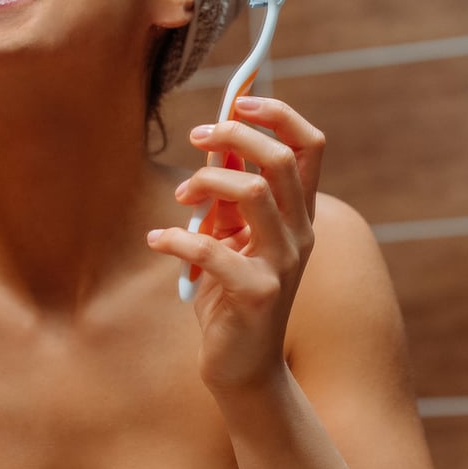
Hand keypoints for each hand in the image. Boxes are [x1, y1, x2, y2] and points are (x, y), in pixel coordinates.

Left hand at [146, 96, 325, 391]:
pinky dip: (175, 238)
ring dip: (205, 182)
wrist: (242, 367)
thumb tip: (213, 140)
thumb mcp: (232, 237)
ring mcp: (283, 264)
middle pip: (281, 159)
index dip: (279, 115)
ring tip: (180, 200)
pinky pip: (212, 248)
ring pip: (252, 192)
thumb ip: (228, 196)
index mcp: (299, 215)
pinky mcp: (257, 293)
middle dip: (235, 136)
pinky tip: (157, 241)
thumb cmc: (231, 297)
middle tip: (197, 137)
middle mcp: (300, 234)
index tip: (241, 101)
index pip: (310, 146)